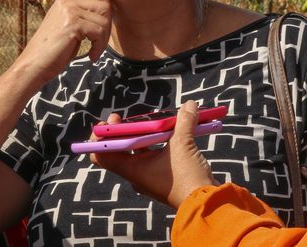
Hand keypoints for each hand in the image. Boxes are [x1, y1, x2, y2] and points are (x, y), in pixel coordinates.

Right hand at [17, 0, 110, 82]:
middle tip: (99, 42)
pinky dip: (99, 47)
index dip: (106, 6)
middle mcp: (67, 2)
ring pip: (104, 20)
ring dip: (103, 40)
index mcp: (66, 0)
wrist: (34, 65)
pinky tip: (91, 56)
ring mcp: (69, 12)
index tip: (102, 26)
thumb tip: (107, 11)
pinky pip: (99, 32)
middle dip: (108, 26)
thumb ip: (82, 16)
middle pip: (105, 5)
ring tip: (94, 51)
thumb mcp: (68, 27)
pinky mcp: (72, 25)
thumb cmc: (52, 51)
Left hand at [91, 100, 217, 208]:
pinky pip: (151, 155)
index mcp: (131, 169)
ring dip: (140, 134)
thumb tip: (190, 104)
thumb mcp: (183, 145)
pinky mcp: (162, 175)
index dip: (101, 136)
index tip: (113, 121)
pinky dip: (155, 142)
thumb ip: (184, 122)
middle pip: (118, 149)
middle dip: (121, 130)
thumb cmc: (187, 178)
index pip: (101, 154)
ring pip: (135, 151)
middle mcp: (136, 173)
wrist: (205, 204)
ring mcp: (149, 175)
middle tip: (125, 117)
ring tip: (150, 121)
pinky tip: (166, 132)